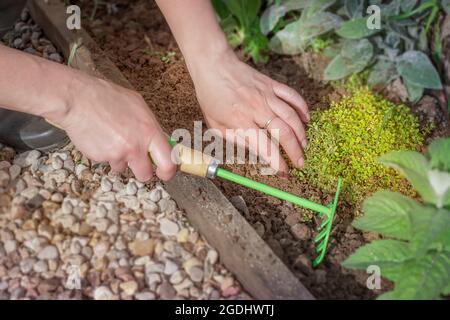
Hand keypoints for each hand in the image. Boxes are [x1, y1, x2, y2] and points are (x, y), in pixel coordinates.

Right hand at [48, 72, 175, 181]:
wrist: (77, 99)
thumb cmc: (107, 97)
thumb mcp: (138, 106)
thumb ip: (150, 126)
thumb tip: (161, 140)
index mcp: (149, 131)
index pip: (169, 161)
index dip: (168, 171)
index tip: (166, 172)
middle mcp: (136, 146)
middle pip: (146, 175)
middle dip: (143, 172)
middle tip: (139, 164)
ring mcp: (118, 154)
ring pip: (123, 168)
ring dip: (120, 159)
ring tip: (111, 139)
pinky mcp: (101, 158)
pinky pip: (107, 162)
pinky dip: (105, 154)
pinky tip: (100, 138)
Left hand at [189, 50, 308, 174]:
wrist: (213, 65)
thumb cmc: (211, 98)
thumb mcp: (216, 125)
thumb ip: (236, 140)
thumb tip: (256, 153)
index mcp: (241, 121)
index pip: (265, 146)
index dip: (276, 162)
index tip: (283, 172)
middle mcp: (257, 108)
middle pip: (283, 133)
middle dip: (295, 151)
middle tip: (300, 163)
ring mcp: (266, 95)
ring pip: (291, 116)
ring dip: (301, 133)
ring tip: (305, 145)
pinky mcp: (271, 84)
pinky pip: (292, 96)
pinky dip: (302, 107)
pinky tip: (307, 119)